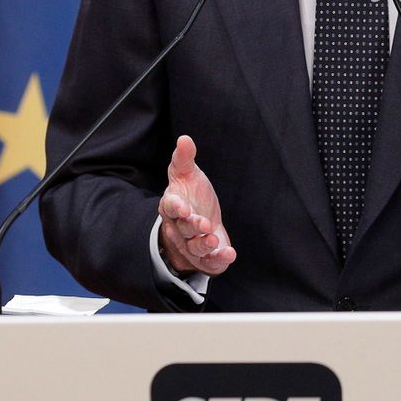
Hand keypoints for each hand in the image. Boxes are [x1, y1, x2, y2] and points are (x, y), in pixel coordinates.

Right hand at [158, 135, 234, 275]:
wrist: (197, 224)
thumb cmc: (191, 196)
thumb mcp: (186, 175)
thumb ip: (184, 158)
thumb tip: (184, 138)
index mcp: (172, 206)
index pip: (170, 207)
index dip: (176, 208)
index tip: (184, 208)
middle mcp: (179, 228)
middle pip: (183, 229)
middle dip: (193, 227)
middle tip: (204, 224)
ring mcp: (191, 244)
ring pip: (194, 247)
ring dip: (203, 245)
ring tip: (213, 240)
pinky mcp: (205, 258)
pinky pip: (210, 262)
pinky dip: (219, 260)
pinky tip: (229, 254)